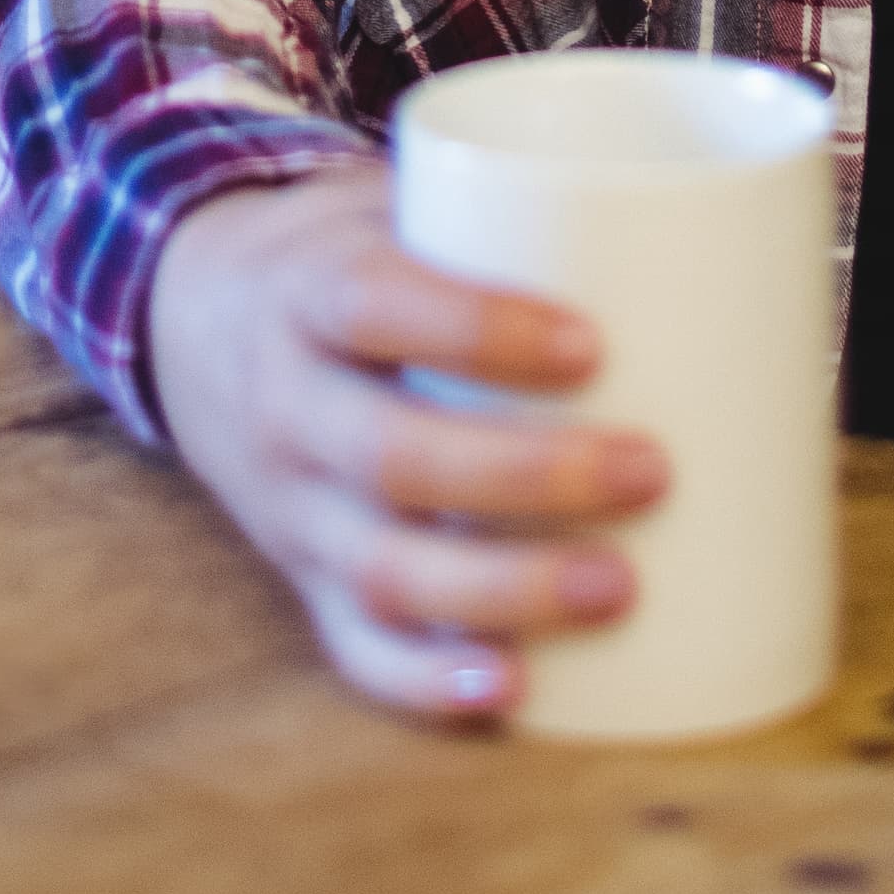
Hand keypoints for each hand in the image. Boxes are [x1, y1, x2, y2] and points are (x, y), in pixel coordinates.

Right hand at [147, 160, 659, 719]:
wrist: (191, 317)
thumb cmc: (340, 256)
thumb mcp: (384, 208)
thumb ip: (499, 222)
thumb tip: (701, 233)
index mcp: (304, 291)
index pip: (370, 306)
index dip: (476, 328)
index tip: (590, 343)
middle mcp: (285, 405)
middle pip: (390, 456)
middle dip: (528, 476)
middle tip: (652, 469)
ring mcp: (290, 508)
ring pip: (383, 568)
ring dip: (507, 588)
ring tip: (621, 585)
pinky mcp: (304, 583)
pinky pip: (357, 649)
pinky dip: (433, 679)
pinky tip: (515, 685)